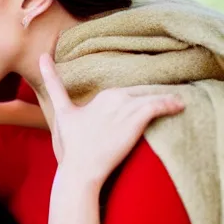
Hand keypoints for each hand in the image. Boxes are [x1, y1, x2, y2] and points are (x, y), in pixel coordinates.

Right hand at [40, 54, 184, 186]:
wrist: (81, 167)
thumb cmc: (71, 145)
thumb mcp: (62, 113)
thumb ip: (54, 85)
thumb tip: (41, 56)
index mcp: (102, 95)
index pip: (128, 91)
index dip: (141, 92)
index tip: (153, 90)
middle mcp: (115, 96)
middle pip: (143, 93)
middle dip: (156, 95)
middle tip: (174, 97)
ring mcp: (125, 106)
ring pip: (154, 97)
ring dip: (169, 98)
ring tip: (181, 101)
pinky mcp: (136, 118)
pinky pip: (159, 106)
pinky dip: (172, 104)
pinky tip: (180, 106)